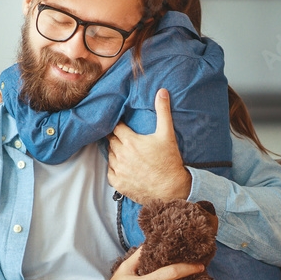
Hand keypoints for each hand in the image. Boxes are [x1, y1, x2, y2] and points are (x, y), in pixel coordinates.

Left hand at [106, 88, 191, 202]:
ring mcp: (119, 170)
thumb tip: (161, 91)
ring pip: (110, 156)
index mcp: (130, 141)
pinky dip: (114, 168)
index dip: (118, 125)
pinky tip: (123, 166)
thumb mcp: (167, 134)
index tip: (121, 125)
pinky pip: (110, 172)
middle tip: (123, 138)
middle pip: (111, 141)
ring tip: (124, 152)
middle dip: (116, 138)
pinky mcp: (119, 183)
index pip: (115, 127)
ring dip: (115, 152)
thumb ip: (163, 111)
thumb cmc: (169, 161)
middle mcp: (121, 155)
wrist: (171, 188)